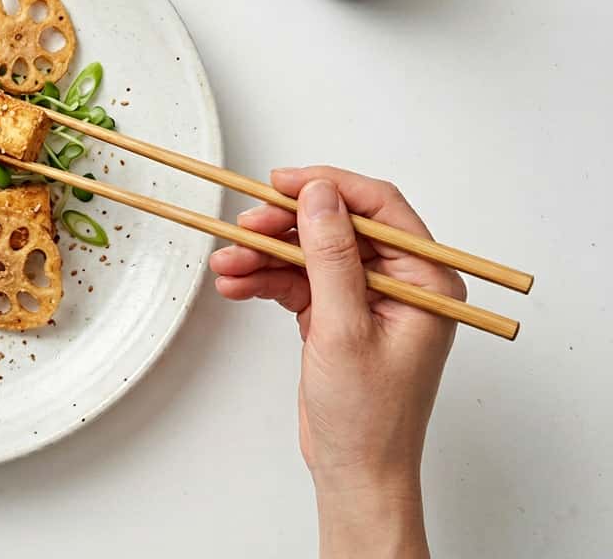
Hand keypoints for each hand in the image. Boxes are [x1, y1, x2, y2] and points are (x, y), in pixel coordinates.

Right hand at [210, 167, 461, 558]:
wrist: (354, 472)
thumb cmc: (368, 417)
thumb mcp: (344, 329)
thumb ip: (331, 256)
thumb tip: (319, 195)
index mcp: (427, 282)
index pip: (380, 210)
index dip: (330, 188)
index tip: (282, 183)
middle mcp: (400, 284)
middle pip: (337, 228)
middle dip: (285, 226)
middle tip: (244, 227)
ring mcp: (365, 299)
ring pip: (310, 253)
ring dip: (265, 255)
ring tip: (226, 264)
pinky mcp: (336, 315)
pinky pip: (297, 281)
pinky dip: (265, 280)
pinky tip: (235, 283)